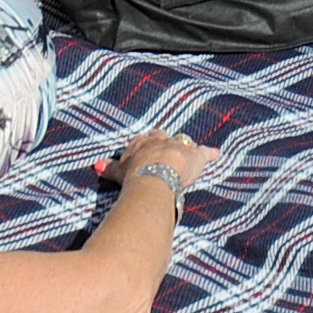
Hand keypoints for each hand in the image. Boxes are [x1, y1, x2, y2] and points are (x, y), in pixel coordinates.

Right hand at [101, 128, 219, 191]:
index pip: (145, 140)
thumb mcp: (120, 171)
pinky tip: (216, 153)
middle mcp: (161, 142)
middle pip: (163, 137)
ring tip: (188, 147)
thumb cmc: (135, 174)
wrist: (155, 175)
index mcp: (143, 144)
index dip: (147, 142)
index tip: (148, 141)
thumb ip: (109, 167)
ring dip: (186, 146)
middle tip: (165, 141)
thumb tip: (95, 165)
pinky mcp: (195, 156)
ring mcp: (179, 147)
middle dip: (165, 139)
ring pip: (183, 143)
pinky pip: (204, 153)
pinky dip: (210, 153)